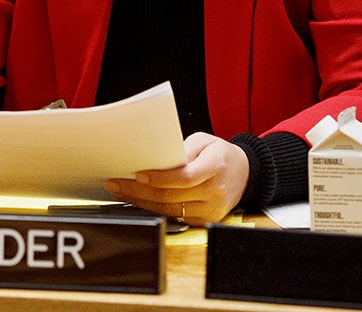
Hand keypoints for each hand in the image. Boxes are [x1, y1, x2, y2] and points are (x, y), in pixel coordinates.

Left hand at [104, 132, 249, 226]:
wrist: (245, 174)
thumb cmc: (220, 154)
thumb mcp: (204, 141)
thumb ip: (183, 150)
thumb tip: (155, 160)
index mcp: (215, 168)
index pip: (184, 178)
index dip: (159, 178)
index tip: (138, 174)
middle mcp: (214, 192)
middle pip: (171, 197)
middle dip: (138, 191)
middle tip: (116, 183)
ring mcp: (210, 210)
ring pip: (169, 210)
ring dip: (141, 202)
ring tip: (121, 192)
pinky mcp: (205, 220)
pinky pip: (175, 217)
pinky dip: (155, 209)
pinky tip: (139, 200)